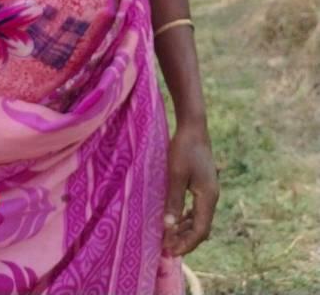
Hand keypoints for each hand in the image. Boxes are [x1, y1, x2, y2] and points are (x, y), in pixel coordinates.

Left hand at [162, 122, 218, 256]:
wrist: (194, 127)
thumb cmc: (184, 149)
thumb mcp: (176, 175)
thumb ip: (173, 201)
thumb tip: (168, 227)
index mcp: (208, 197)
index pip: (200, 230)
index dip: (186, 243)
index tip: (171, 251)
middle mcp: (212, 196)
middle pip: (201, 227)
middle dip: (185, 240)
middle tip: (167, 249)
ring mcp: (209, 190)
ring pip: (199, 218)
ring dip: (185, 230)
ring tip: (169, 238)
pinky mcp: (204, 184)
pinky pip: (197, 208)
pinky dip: (187, 218)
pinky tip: (176, 220)